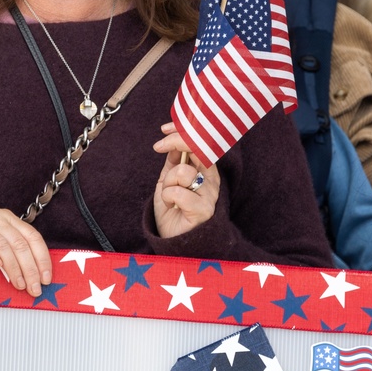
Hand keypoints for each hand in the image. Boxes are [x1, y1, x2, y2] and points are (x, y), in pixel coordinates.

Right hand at [0, 207, 51, 296]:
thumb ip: (16, 252)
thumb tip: (38, 277)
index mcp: (8, 218)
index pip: (32, 236)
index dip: (42, 258)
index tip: (46, 279)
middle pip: (18, 242)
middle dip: (29, 268)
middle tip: (34, 288)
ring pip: (1, 243)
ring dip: (13, 267)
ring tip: (18, 284)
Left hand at [152, 123, 220, 238]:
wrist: (173, 240)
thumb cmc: (172, 211)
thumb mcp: (168, 182)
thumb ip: (172, 163)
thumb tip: (171, 144)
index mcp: (206, 171)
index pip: (200, 143)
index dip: (182, 132)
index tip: (164, 130)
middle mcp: (212, 180)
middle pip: (197, 149)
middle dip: (175, 143)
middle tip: (159, 148)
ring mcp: (210, 194)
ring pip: (183, 172)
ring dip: (167, 182)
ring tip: (169, 196)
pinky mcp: (204, 209)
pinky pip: (179, 192)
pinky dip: (168, 197)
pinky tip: (172, 206)